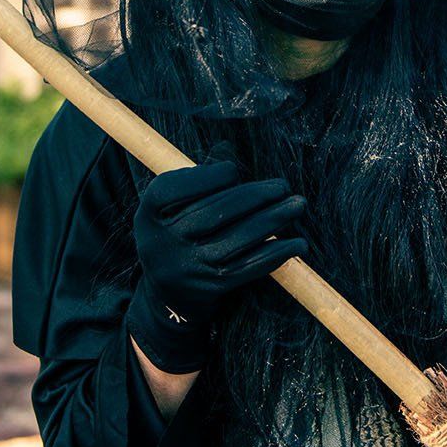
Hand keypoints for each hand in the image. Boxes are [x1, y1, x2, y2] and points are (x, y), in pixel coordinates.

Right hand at [125, 160, 307, 373]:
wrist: (168, 295)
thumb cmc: (177, 232)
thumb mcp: (171, 207)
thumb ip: (196, 179)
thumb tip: (227, 151)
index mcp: (149, 214)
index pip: (173, 188)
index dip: (206, 177)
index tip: (233, 171)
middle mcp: (163, 243)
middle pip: (214, 212)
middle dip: (255, 195)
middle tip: (282, 186)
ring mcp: (188, 268)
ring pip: (237, 239)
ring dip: (273, 220)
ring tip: (297, 205)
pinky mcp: (211, 287)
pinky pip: (249, 267)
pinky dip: (276, 253)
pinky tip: (297, 243)